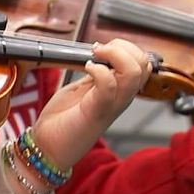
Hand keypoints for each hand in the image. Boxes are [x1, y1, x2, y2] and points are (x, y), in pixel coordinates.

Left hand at [33, 39, 150, 169]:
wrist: (49, 146)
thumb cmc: (63, 119)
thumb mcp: (81, 89)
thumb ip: (95, 74)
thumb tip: (100, 55)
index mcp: (120, 91)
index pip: (143, 63)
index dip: (126, 48)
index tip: (100, 48)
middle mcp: (122, 98)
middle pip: (144, 64)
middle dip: (123, 47)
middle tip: (98, 51)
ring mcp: (112, 105)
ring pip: (134, 72)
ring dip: (113, 55)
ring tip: (92, 58)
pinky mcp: (96, 112)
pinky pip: (109, 86)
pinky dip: (98, 71)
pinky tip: (86, 69)